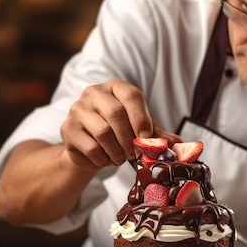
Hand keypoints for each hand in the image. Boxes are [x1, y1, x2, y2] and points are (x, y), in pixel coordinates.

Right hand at [60, 78, 180, 171]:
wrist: (89, 148)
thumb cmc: (120, 134)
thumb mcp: (142, 131)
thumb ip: (159, 135)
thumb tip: (179, 143)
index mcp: (115, 87)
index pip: (131, 95)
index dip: (142, 118)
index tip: (146, 137)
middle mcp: (94, 93)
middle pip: (116, 113)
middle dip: (129, 138)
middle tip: (134, 154)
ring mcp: (78, 109)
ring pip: (103, 132)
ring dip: (117, 152)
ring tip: (121, 158)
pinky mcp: (67, 129)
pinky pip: (90, 147)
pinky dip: (103, 159)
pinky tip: (106, 159)